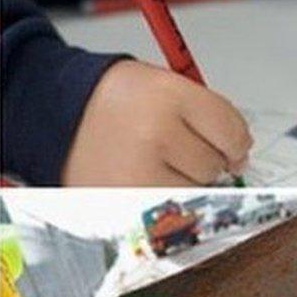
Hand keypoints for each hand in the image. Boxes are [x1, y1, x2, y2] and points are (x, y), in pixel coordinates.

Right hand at [63, 60, 252, 185]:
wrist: (56, 117)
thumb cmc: (114, 103)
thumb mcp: (164, 86)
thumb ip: (208, 115)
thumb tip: (240, 157)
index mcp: (167, 96)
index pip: (231, 131)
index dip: (235, 141)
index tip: (229, 145)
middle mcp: (154, 134)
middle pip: (216, 165)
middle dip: (205, 160)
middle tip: (174, 147)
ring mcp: (139, 174)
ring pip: (196, 192)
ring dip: (185, 182)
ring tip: (152, 162)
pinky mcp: (126, 204)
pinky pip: (170, 211)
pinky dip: (165, 200)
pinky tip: (144, 181)